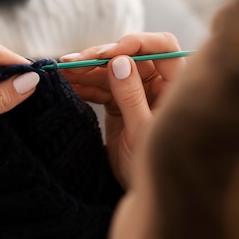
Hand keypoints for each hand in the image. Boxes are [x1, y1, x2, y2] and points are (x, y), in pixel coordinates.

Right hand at [61, 32, 185, 186]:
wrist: (149, 196)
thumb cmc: (159, 167)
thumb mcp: (143, 132)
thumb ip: (132, 96)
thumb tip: (120, 61)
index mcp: (174, 86)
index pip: (163, 48)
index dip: (137, 43)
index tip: (110, 52)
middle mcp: (158, 83)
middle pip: (130, 55)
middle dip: (101, 56)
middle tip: (74, 62)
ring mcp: (137, 92)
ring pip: (111, 69)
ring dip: (87, 69)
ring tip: (64, 71)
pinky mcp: (119, 102)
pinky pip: (101, 86)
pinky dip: (84, 84)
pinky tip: (67, 83)